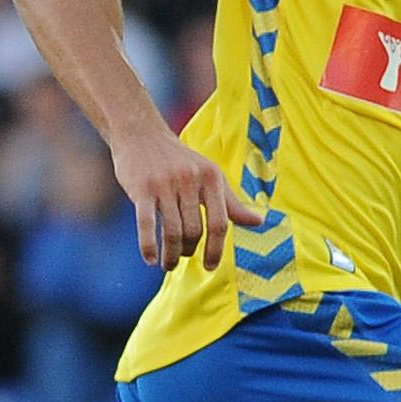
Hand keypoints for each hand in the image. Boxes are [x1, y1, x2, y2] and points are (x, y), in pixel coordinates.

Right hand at [112, 122, 260, 270]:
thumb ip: (231, 202)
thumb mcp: (209, 175)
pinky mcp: (141, 188)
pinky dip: (149, 246)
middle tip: (182, 257)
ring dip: (171, 255)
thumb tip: (258, 222)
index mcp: (211, 177)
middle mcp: (190, 179)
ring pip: (172, 231)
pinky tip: (150, 259)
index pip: (219, 222)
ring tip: (168, 264)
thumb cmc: (179, 160)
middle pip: (194, 230)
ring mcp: (165, 184)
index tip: (210, 266)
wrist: (141, 135)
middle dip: (189, 251)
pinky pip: (146, 224)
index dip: (216, 249)